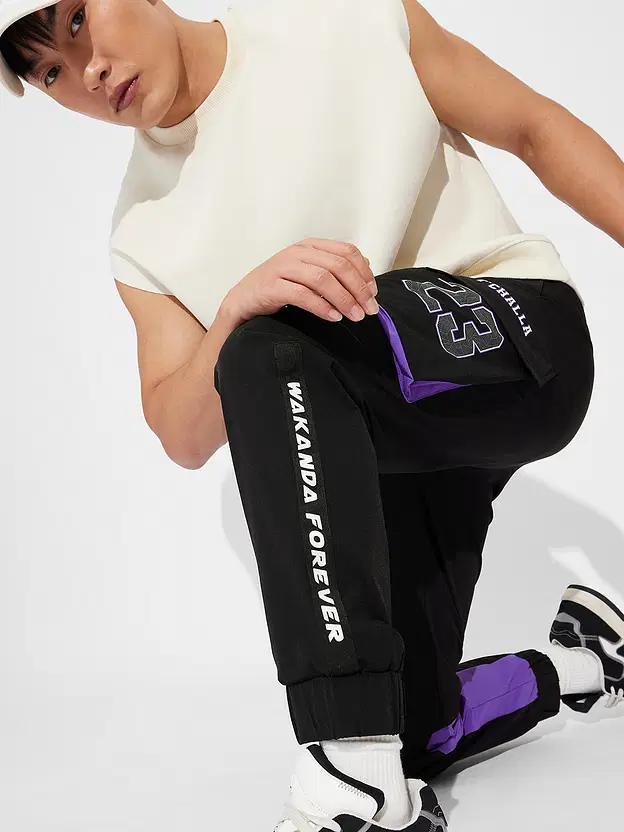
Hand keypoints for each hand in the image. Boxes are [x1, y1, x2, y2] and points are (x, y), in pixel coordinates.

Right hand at [219, 237, 378, 327]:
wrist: (243, 300)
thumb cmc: (279, 288)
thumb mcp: (308, 273)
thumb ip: (333, 269)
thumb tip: (367, 271)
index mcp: (310, 246)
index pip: (347, 251)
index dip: (365, 273)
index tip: (373, 294)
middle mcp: (298, 252)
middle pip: (339, 266)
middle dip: (359, 289)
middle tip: (370, 310)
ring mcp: (283, 267)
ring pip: (323, 279)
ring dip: (344, 299)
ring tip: (355, 316)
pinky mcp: (272, 286)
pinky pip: (302, 294)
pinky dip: (322, 307)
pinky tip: (333, 317)